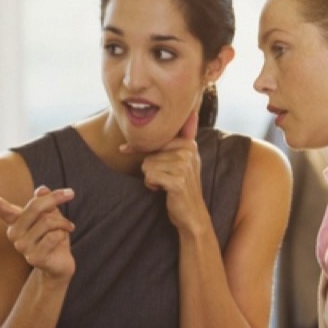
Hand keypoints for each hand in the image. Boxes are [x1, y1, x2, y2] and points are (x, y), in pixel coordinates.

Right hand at [0, 183, 76, 280]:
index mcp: (15, 221)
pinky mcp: (33, 258)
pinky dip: (63, 234)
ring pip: (48, 222)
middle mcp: (14, 233)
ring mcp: (22, 247)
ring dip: (63, 222)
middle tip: (70, 193)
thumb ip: (45, 202)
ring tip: (67, 228)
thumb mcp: (51, 215)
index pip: (0, 208)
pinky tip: (62, 241)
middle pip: (35, 206)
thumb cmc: (54, 237)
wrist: (60, 264)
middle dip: (55, 198)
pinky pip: (53, 237)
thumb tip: (41, 190)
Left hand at [137, 113, 205, 231]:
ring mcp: (184, 166)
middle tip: (167, 178)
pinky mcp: (177, 180)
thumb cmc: (182, 186)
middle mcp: (188, 152)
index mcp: (189, 144)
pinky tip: (164, 190)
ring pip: (146, 165)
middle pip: (149, 153)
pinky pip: (149, 176)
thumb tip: (192, 113)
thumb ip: (183, 136)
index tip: (134, 154)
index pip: (155, 140)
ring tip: (167, 184)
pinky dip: (152, 185)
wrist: (192, 214)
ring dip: (152, 178)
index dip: (143, 150)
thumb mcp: (183, 159)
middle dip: (152, 169)